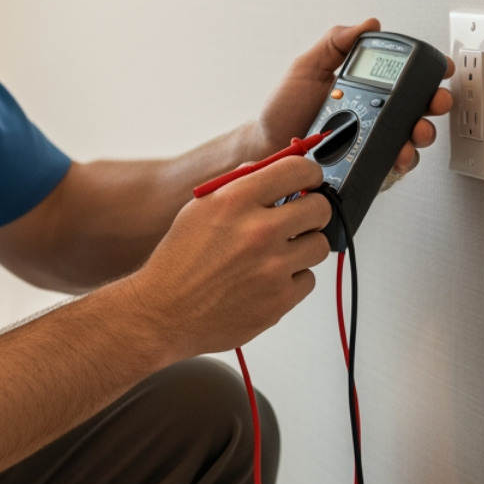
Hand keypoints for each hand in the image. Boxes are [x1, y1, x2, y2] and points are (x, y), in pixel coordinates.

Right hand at [127, 155, 330, 359]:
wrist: (163, 313)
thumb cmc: (178, 263)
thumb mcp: (199, 209)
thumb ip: (238, 186)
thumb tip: (271, 171)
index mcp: (235, 201)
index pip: (298, 170)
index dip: (310, 173)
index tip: (310, 180)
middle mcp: (257, 231)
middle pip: (320, 208)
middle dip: (313, 211)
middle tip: (301, 218)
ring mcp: (272, 268)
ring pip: (319, 245)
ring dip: (303, 247)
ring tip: (277, 254)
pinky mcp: (279, 301)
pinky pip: (308, 280)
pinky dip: (292, 280)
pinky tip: (266, 280)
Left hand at [254, 18, 454, 176]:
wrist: (266, 145)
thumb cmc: (284, 109)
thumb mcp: (307, 67)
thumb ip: (336, 43)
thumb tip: (369, 25)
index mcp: (366, 89)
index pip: (405, 79)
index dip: (428, 74)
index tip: (440, 69)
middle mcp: (375, 115)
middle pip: (419, 109)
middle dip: (435, 104)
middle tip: (434, 102)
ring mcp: (374, 142)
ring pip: (412, 139)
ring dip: (422, 135)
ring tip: (414, 133)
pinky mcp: (368, 166)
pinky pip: (394, 167)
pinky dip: (401, 162)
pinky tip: (396, 156)